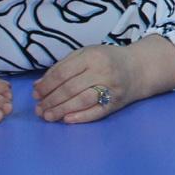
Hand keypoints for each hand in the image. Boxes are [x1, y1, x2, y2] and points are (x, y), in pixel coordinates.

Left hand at [34, 41, 164, 123]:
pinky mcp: (117, 102)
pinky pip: (97, 112)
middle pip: (70, 88)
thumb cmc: (107, 59)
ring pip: (82, 101)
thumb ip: (62, 67)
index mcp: (92, 56)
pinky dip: (80, 117)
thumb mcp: (86, 54)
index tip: (35, 94)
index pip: (63, 73)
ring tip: (48, 116)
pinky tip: (67, 120)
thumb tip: (38, 86)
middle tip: (39, 109)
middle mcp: (102, 71)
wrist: (139, 68)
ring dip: (62, 110)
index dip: (46, 85)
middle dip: (51, 100)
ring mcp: (111, 88)